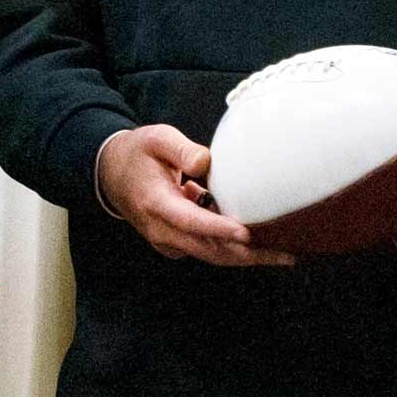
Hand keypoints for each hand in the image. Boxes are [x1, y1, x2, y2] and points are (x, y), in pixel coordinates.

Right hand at [99, 124, 293, 267]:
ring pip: (211, 255)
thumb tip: (205, 162)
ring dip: (245, 257)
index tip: (246, 233)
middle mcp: (161, 229)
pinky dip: (232, 251)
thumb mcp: (156, 139)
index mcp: (155, 202)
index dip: (218, 228)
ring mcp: (167, 241)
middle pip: (208, 249)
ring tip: (283, 254)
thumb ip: (181, 148)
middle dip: (247, 255)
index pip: (190, 220)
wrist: (111, 175)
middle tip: (285, 254)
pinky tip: (261, 246)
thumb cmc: (139, 153)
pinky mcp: (175, 244)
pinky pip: (206, 251)